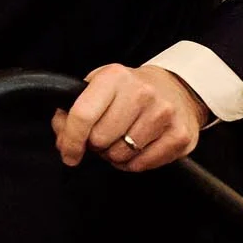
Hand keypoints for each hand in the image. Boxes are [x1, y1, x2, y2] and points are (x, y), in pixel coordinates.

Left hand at [52, 64, 209, 172]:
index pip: (82, 114)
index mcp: (114, 77)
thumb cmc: (129, 90)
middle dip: (95, 145)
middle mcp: (141, 93)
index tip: (68, 153)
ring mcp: (163, 114)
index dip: (71, 140)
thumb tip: (63, 141)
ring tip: (121, 140)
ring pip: (121, 155)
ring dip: (114, 155)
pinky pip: (143, 164)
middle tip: (103, 136)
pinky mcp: (179, 136)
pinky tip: (137, 149)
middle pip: (100, 139)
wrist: (175, 88)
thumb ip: (72, 110)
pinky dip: (134, 163)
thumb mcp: (98, 87)